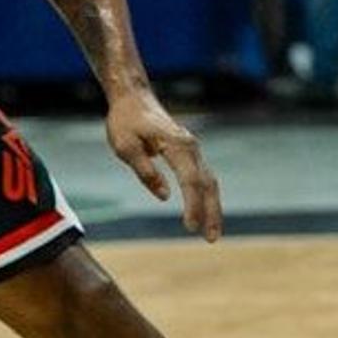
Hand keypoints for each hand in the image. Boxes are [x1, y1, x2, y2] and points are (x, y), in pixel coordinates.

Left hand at [106, 89, 225, 242]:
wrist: (133, 98)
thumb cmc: (126, 121)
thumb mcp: (126, 147)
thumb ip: (145, 171)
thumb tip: (164, 196)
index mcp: (177, 145)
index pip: (190, 180)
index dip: (192, 205)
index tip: (190, 227)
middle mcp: (191, 147)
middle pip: (208, 184)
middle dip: (212, 212)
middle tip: (212, 239)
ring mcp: (192, 150)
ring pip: (209, 182)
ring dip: (212, 208)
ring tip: (211, 233)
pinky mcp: (188, 153)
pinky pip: (202, 178)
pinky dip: (206, 197)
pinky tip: (204, 213)